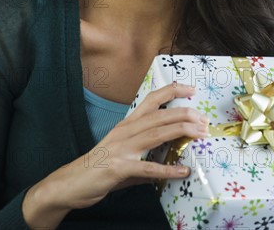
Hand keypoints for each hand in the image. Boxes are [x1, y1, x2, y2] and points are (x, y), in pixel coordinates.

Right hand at [22, 83, 207, 227]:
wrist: (68, 184)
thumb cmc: (98, 169)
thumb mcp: (125, 156)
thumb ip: (147, 156)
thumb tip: (171, 163)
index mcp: (127, 124)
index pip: (151, 100)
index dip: (172, 91)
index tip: (192, 89)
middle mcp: (126, 131)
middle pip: (160, 115)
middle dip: (185, 113)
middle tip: (204, 119)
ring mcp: (122, 148)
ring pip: (157, 133)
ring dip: (182, 131)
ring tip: (201, 134)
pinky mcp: (119, 167)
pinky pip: (148, 167)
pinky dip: (167, 169)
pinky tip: (182, 171)